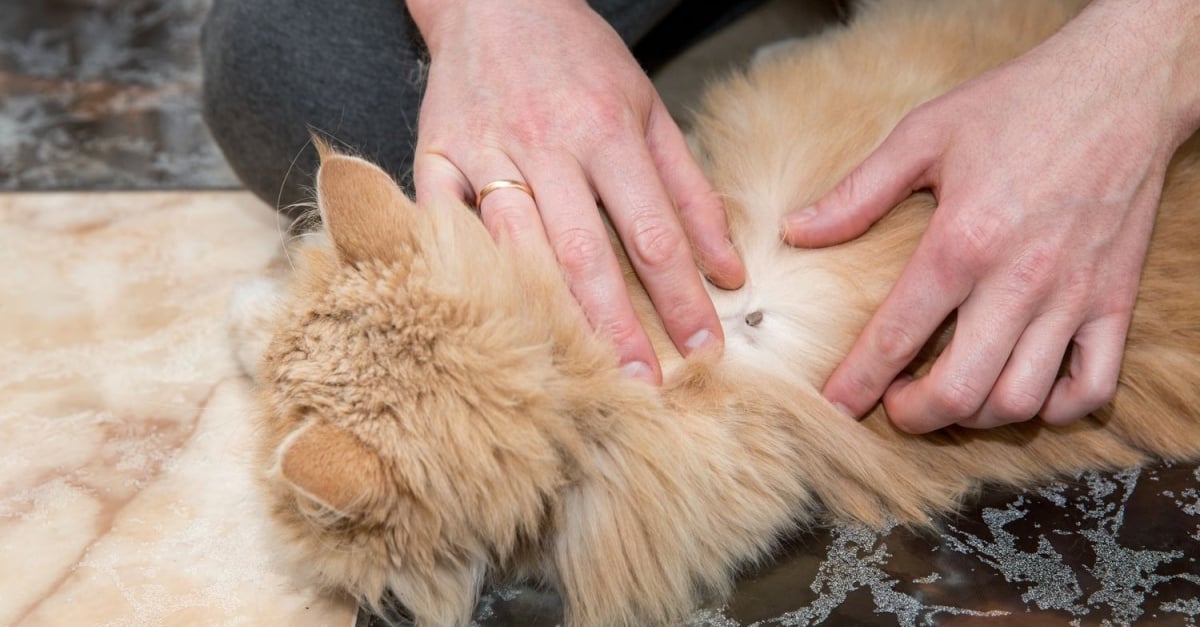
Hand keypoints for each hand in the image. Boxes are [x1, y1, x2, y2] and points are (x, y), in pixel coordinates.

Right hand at [407, 0, 744, 383]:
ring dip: (543, 311)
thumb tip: (729, 270)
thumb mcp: (649, 110)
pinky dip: (456, 268)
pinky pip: (439, 220)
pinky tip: (479, 319)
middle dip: (615, 325)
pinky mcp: (434, 154)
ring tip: (571, 373)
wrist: (496, 0)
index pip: (654, 232)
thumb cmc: (580, 60)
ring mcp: (483, 150)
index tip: (704, 349)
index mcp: (607, 131)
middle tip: (640, 387)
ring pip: (512, 244)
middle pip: (582, 250)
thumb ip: (690, 191)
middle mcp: (545, 144)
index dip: (681, 297)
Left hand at [782, 0, 1199, 431]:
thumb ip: (857, 192)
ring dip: (976, 417)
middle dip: (915, 415)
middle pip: (961, 391)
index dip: (858, 384)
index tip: (836, 406)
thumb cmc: (1017, 105)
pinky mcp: (1117, 301)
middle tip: (896, 404)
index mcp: (961, 241)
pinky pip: (1093, 388)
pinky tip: (1022, 387)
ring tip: (951, 392)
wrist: (1121, 85)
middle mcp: (1019, 280)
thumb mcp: (924, 134)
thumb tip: (797, 231)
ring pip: (1022, 400)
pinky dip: (1054, 408)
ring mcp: (1073, 297)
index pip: (896, 336)